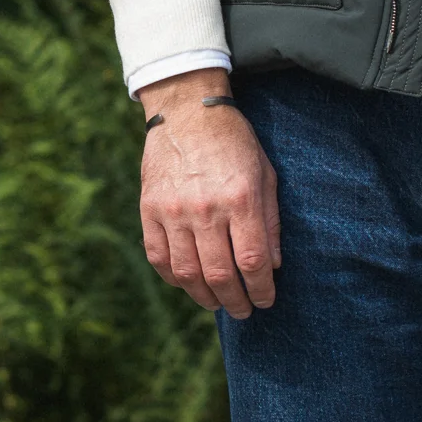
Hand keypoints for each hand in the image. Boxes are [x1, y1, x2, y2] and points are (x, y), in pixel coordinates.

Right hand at [138, 69, 280, 317]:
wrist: (186, 110)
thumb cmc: (234, 142)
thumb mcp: (265, 175)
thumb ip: (270, 221)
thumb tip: (272, 266)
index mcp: (240, 199)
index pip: (253, 262)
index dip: (261, 290)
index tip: (266, 300)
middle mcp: (205, 208)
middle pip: (220, 275)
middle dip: (236, 301)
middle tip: (243, 311)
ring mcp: (173, 210)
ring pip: (187, 273)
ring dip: (205, 297)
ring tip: (217, 303)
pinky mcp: (149, 208)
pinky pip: (159, 257)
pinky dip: (174, 279)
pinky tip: (189, 284)